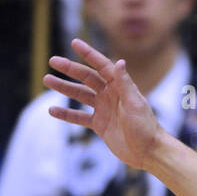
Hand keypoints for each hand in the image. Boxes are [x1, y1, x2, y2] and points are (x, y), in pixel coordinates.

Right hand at [45, 38, 163, 169]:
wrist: (149, 153)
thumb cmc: (146, 127)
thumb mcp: (135, 104)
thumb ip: (125, 84)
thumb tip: (120, 61)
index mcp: (121, 87)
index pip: (102, 66)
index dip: (89, 54)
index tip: (74, 42)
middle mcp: (111, 95)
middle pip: (87, 78)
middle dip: (70, 69)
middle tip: (52, 61)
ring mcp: (104, 109)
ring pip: (80, 95)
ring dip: (64, 87)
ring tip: (47, 80)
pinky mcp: (100, 125)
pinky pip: (79, 117)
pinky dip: (66, 114)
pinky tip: (52, 110)